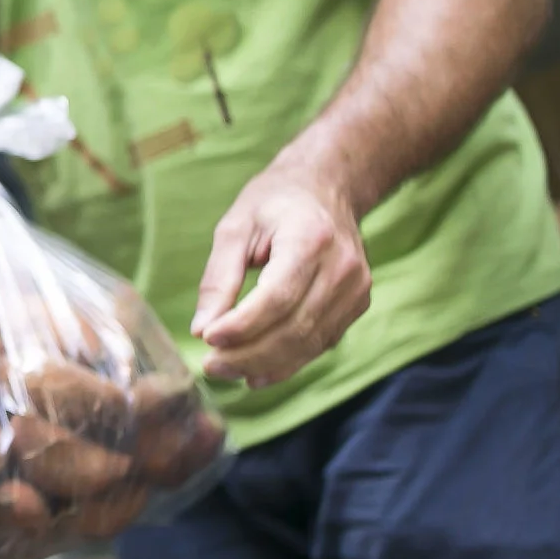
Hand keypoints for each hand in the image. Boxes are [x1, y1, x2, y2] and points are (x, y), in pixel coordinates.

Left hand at [191, 161, 371, 389]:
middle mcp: (342, 267)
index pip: (277, 297)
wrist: (327, 186)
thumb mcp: (235, 227)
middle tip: (211, 366)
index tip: (208, 339)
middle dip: (248, 354)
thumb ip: (219, 278)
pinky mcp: (357, 304)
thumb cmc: (275, 202)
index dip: (242, 326)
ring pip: (309, 343)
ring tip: (226, 371)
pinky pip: (321, 343)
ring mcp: (356, 288)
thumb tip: (202, 328)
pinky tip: (256, 371)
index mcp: (311, 238)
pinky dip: (287, 362)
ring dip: (265, 365)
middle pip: (295, 327)